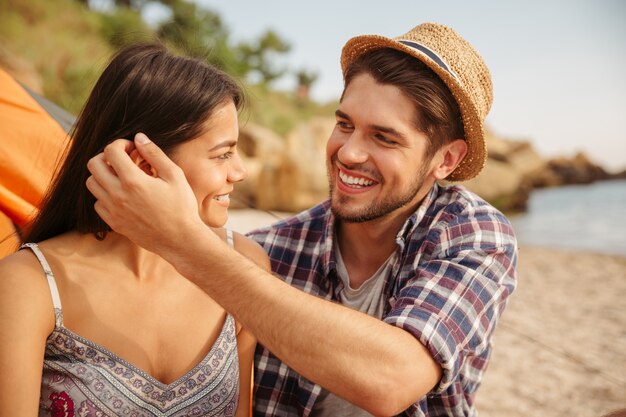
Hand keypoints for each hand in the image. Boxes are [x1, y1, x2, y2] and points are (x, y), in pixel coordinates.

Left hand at [86, 133, 203, 255]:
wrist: (180, 240)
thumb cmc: (181, 207)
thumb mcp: (174, 175)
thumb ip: (154, 154)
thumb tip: (139, 137)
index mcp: (133, 181)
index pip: (111, 151)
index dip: (121, 144)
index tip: (133, 149)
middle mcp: (117, 195)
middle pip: (94, 165)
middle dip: (107, 157)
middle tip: (125, 160)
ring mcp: (113, 210)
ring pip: (92, 183)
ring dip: (104, 175)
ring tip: (123, 177)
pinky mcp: (114, 222)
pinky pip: (97, 203)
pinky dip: (106, 195)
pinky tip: (123, 195)